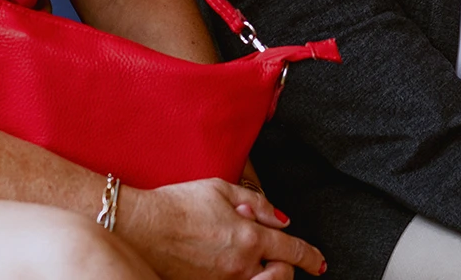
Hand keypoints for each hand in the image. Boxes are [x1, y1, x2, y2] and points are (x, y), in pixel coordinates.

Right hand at [119, 178, 324, 279]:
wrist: (141, 227)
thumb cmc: (178, 204)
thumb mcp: (222, 189)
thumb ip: (257, 203)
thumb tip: (281, 218)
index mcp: (248, 236)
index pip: (291, 250)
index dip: (310, 257)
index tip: (320, 263)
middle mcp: (238, 266)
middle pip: (280, 277)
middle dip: (286, 269)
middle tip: (280, 259)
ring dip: (265, 277)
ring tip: (259, 267)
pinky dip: (241, 279)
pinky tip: (233, 269)